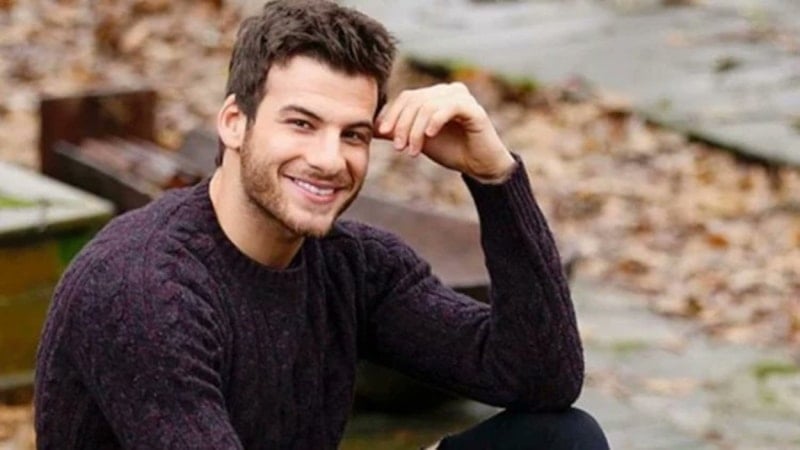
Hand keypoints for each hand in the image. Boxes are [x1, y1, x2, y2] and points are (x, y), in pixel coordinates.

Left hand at [375, 82, 515, 182]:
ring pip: (428, 105)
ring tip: (413, 151)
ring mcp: (462, 97)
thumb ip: (398, 131)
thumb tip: (372, 128)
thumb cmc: (451, 151)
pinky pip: (449, 107)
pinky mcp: (474, 109)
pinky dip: (435, 121)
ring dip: (416, 130)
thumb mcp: (418, 140)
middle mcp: (448, 91)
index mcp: (434, 95)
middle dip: (402, 125)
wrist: (480, 166)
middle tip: (398, 147)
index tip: (383, 135)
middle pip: (415, 100)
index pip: (407, 97)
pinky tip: (429, 136)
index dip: (392, 114)